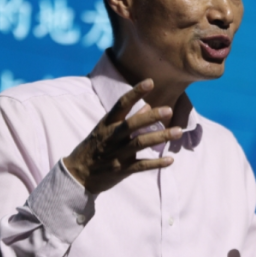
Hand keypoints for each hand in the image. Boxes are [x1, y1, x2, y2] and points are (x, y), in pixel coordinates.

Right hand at [62, 79, 183, 193]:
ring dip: (160, 137)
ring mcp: (116, 154)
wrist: (78, 174)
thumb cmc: (95, 147)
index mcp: (107, 124)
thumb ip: (127, 118)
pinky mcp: (121, 170)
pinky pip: (141, 166)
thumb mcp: (106, 129)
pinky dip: (156, 163)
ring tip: (178, 132)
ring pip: (139, 143)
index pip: (121, 104)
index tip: (150, 82)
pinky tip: (170, 160)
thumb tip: (148, 106)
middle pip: (132, 124)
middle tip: (169, 110)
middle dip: (151, 117)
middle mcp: (111, 137)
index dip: (136, 93)